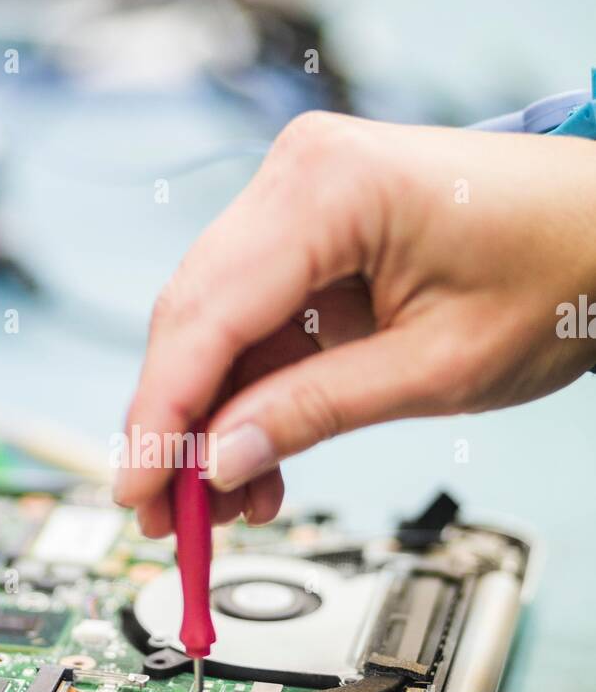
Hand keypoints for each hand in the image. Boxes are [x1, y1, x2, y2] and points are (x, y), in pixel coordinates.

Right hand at [113, 114, 595, 533]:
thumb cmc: (556, 269)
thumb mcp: (437, 367)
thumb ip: (316, 412)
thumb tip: (221, 460)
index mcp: (329, 188)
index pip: (208, 317)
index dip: (161, 416)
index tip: (138, 490)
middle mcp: (297, 177)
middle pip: (195, 319)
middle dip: (175, 426)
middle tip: (164, 515)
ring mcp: (300, 199)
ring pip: (217, 326)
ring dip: (213, 419)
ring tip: (224, 508)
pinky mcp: (311, 231)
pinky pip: (257, 319)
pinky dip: (253, 392)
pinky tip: (259, 461)